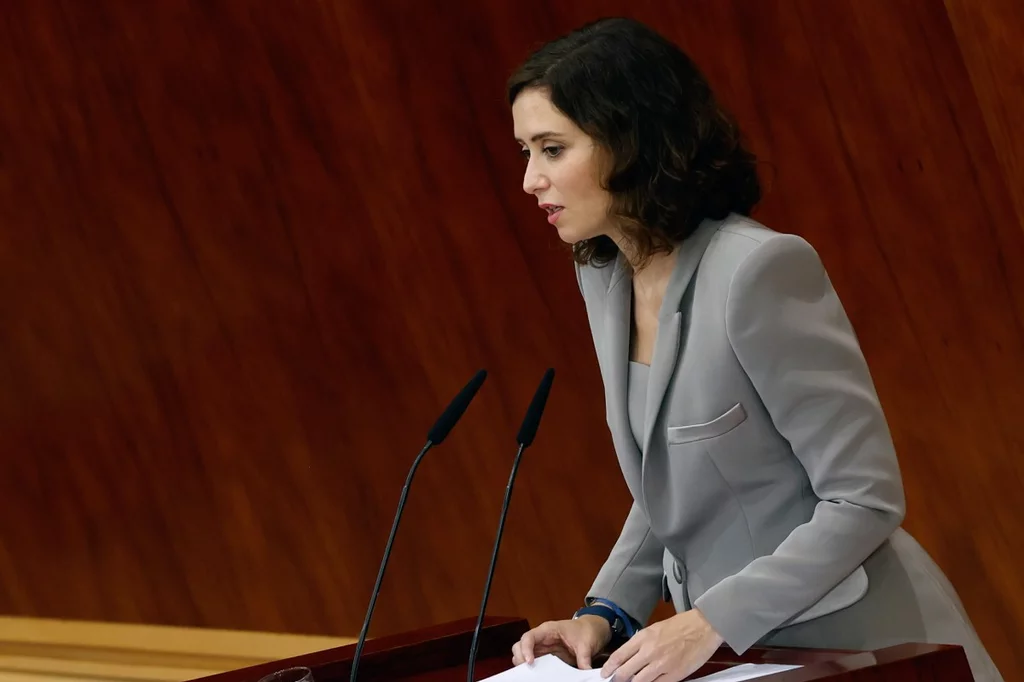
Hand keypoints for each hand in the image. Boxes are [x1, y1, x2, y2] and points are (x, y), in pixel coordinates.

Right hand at [511, 615, 611, 669]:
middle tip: (526, 671)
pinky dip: (531, 668)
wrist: (592, 629)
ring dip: (523, 663)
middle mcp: (542, 637)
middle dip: (520, 657)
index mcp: (549, 629)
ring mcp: (543, 647)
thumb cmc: (586, 630)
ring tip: (529, 675)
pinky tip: (536, 675)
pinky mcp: (546, 655)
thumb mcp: (586, 644)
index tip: (529, 662)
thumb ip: (584, 658)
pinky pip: (533, 661)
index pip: (529, 637)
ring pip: (524, 653)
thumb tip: (585, 671)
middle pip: (520, 645)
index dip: (525, 649)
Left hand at [600, 609, 722, 681]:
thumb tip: (630, 656)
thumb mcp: (655, 628)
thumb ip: (641, 642)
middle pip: (625, 671)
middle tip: (615, 681)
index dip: (609, 667)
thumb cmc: (681, 625)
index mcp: (644, 637)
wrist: (704, 626)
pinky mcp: (675, 674)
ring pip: (639, 681)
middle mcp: (650, 651)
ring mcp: (662, 664)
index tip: (605, 673)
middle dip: (618, 679)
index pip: (619, 656)